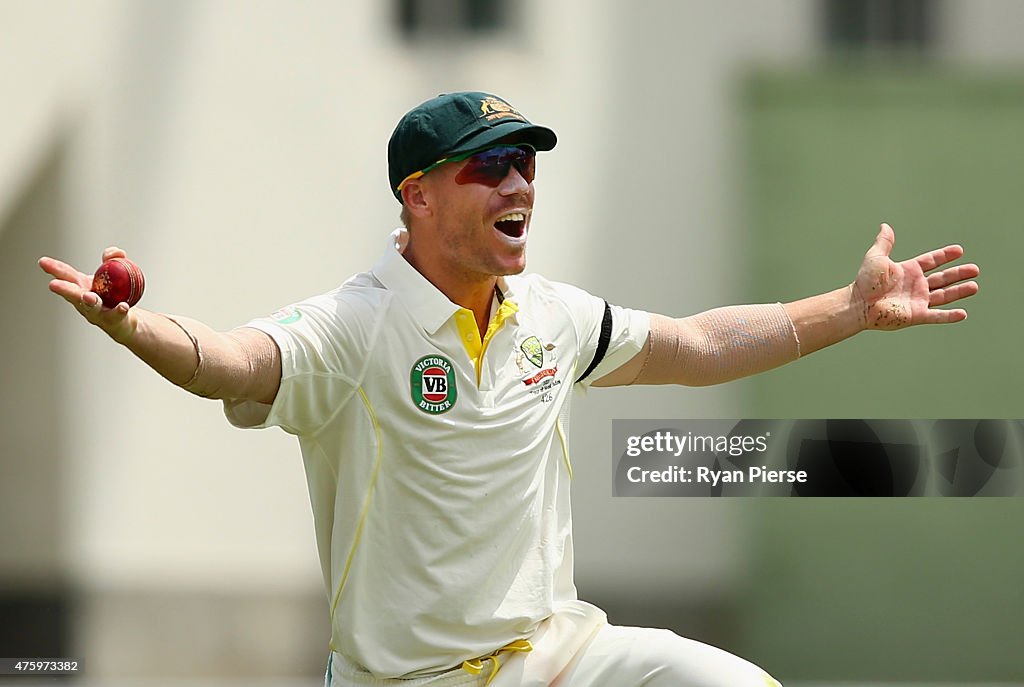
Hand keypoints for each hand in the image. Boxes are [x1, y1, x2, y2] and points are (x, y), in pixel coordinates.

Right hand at [39, 247, 138, 343]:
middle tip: (53, 284)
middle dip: (64, 289)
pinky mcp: (114, 321)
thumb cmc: (115, 296)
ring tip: (88, 297)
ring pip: (92, 308)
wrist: (128, 322)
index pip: (66, 275)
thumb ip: (113, 259)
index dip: (54, 269)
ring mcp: (98, 313)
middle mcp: (85, 301)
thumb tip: (116, 253)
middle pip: (73, 294)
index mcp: (81, 286)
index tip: (42, 261)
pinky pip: (116, 315)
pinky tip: (122, 306)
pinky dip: (118, 310)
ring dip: (89, 302)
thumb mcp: (114, 273)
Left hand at [853, 223, 978, 330]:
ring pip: (943, 296)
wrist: (858, 304)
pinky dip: (949, 316)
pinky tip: (963, 314)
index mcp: (908, 271)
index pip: (931, 262)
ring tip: (975, 286)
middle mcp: (915, 286)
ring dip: (959, 291)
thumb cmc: (865, 281)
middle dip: (958, 274)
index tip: (959, 250)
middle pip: (942, 279)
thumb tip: (885, 226)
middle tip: (975, 269)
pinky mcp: (915, 315)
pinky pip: (936, 316)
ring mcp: (917, 301)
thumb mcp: (876, 257)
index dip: (944, 256)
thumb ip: (884, 242)